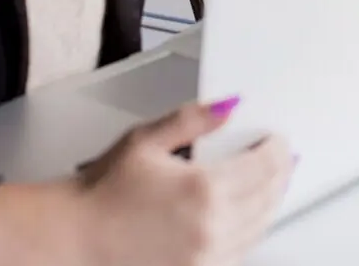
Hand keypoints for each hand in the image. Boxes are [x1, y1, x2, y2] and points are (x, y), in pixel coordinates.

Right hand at [78, 100, 292, 264]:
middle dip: (280, 174)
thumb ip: (192, 120)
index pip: (263, 166)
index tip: (278, 141)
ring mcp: (207, 256)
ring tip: (272, 185)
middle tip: (283, 159)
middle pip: (268, 197)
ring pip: (259, 227)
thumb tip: (228, 108)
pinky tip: (249, 218)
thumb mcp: (145, 139)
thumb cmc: (102, 193)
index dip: (277, 150)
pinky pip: (241, 252)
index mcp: (203, 189)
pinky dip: (252, 232)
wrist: (75, 238)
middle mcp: (211, 227)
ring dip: (271, 203)